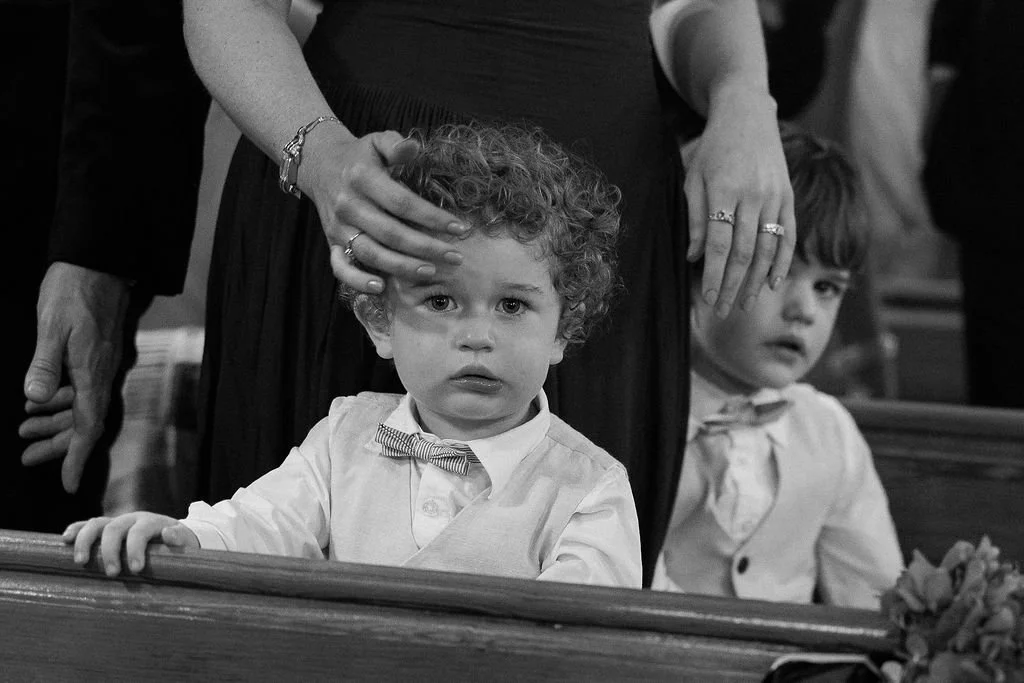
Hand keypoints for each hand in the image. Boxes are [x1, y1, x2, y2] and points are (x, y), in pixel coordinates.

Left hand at [20, 262, 131, 492]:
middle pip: (84, 422)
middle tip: (26, 458)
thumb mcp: (51, 327)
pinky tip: (37, 400)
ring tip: (23, 431)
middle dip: (57, 444)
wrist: (98, 264)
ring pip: (80, 406)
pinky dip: (59, 401)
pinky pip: (79, 389)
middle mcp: (101, 374)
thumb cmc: (74, 292)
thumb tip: (34, 398)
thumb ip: (44, 364)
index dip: (76, 456)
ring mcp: (98, 365)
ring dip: (54, 422)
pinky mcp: (93, 356)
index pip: (88, 425)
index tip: (69, 484)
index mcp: (93, 372)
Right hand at [64, 512, 198, 575]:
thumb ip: (179, 538)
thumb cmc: (178, 544)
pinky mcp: (105, 528)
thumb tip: (169, 533)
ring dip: (85, 541)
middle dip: (110, 551)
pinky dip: (75, 529)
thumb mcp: (185, 542)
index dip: (136, 549)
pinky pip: (86, 524)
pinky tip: (64, 540)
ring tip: (80, 561)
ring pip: (96, 523)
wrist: (172, 535)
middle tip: (111, 573)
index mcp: (151, 522)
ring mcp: (116, 522)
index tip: (136, 569)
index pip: (139, 531)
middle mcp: (131, 519)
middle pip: (114, 528)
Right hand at [301, 128, 468, 293]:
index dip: (432, 217)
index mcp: (363, 178)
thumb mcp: (377, 141)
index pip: (402, 203)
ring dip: (403, 267)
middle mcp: (349, 205)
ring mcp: (339, 227)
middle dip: (427, 248)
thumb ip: (396, 144)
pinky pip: (340, 267)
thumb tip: (414, 147)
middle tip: (455, 257)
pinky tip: (380, 287)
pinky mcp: (331, 242)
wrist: (320, 165)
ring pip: (372, 254)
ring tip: (431, 271)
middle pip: (391, 234)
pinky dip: (357, 280)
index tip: (459, 228)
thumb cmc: (360, 156)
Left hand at [682, 84, 795, 316]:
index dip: (713, 274)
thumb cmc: (713, 149)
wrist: (747, 115)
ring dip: (756, 280)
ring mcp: (774, 196)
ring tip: (745, 304)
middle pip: (743, 252)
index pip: (718, 244)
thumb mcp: (693, 178)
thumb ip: (694, 218)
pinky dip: (782, 261)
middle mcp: (753, 196)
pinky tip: (773, 282)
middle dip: (732, 285)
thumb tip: (694, 258)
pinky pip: (788, 234)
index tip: (707, 299)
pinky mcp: (788, 196)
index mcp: (725, 191)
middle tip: (723, 311)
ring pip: (767, 248)